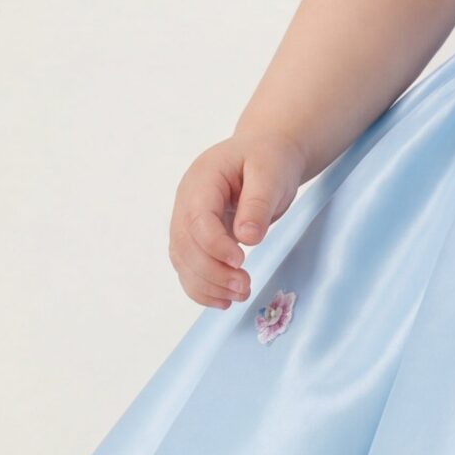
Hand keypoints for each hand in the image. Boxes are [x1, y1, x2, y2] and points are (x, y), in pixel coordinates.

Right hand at [169, 131, 307, 308]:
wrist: (266, 153)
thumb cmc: (269, 159)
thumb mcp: (271, 172)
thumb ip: (259, 202)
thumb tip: (247, 238)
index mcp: (202, 179)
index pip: (197, 218)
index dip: (214, 245)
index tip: (242, 261)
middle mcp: (187, 201)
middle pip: (185, 244)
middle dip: (212, 271)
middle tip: (244, 286)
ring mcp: (187, 220)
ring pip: (183, 260)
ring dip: (207, 284)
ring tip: (240, 296)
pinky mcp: (196, 237)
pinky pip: (189, 267)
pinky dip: (202, 287)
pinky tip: (224, 300)